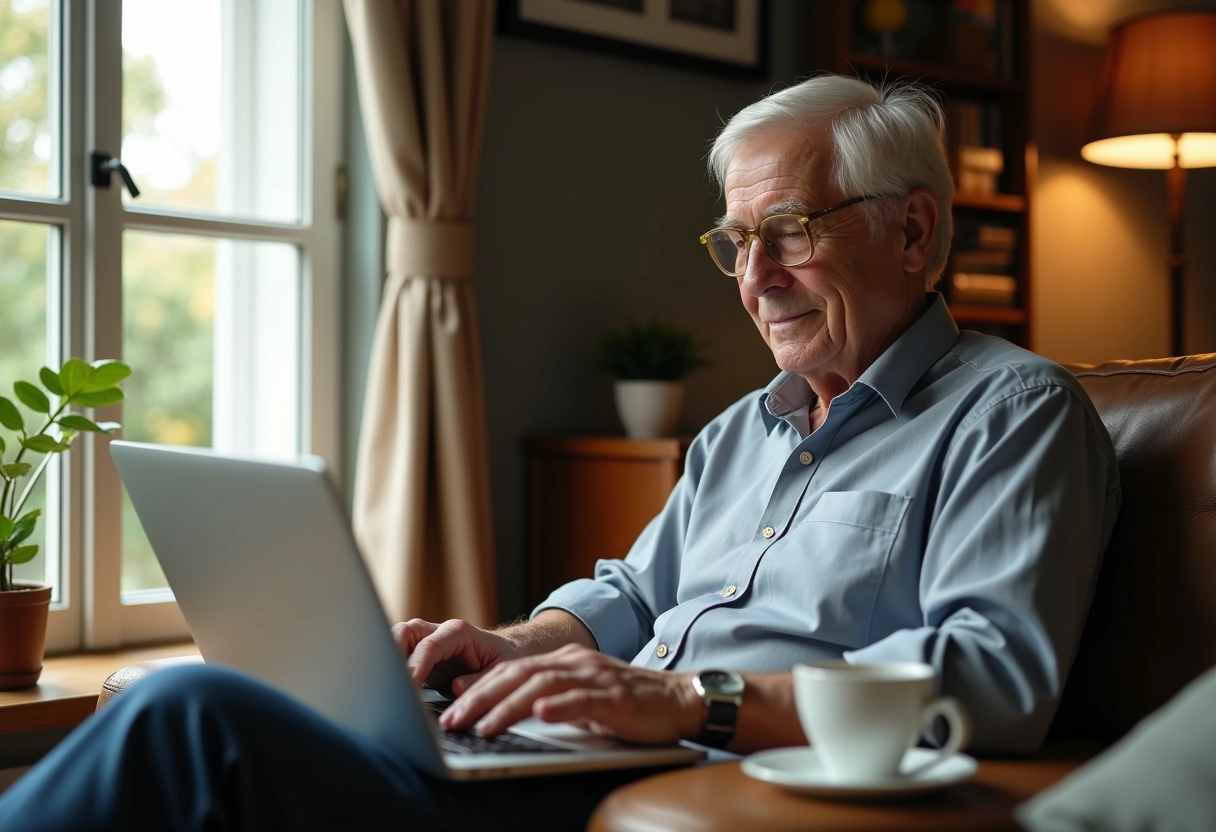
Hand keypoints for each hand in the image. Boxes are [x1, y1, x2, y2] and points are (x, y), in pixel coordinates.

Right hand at [393, 618, 522, 695]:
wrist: (506, 650)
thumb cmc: (504, 657)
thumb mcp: (500, 670)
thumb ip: (478, 679)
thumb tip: (456, 688)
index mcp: (459, 633)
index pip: (431, 645)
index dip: (417, 663)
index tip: (409, 682)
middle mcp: (439, 633)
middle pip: (407, 631)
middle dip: (392, 650)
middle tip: (386, 678)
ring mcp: (427, 642)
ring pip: (398, 639)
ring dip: (387, 656)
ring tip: (382, 681)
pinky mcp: (421, 656)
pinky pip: (399, 654)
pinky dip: (391, 665)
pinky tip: (387, 684)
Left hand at [439, 644, 704, 745]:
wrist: (679, 700)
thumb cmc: (629, 704)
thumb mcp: (582, 699)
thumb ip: (550, 699)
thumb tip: (508, 714)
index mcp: (565, 661)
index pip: (512, 671)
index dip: (478, 688)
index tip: (450, 708)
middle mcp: (576, 663)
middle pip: (518, 675)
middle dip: (481, 698)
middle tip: (453, 721)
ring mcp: (596, 677)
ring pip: (542, 686)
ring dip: (508, 707)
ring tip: (484, 726)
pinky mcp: (616, 696)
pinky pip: (582, 699)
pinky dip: (558, 707)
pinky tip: (539, 715)